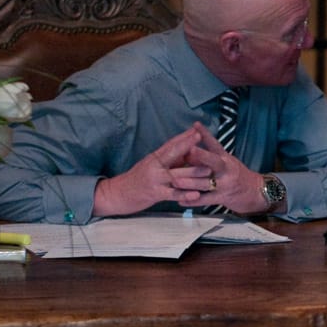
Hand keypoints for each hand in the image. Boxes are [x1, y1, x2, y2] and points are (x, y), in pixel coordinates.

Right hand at [92, 127, 207, 216]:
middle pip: (173, 155)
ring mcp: (155, 180)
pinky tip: (196, 195)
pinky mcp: (154, 194)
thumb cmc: (138, 179)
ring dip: (194, 174)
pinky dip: (185, 194)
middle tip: (205, 144)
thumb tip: (185, 150)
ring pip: (177, 176)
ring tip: (209, 172)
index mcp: (154, 158)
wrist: (117, 194)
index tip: (196, 131)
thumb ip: (168, 160)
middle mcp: (154, 167)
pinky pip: (173, 194)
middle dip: (189, 149)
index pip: (170, 145)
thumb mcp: (152, 165)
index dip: (183, 138)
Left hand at [184, 121, 268, 214]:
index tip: (196, 125)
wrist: (254, 192)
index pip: (215, 144)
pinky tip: (181, 201)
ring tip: (176, 181)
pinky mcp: (222, 198)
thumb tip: (189, 149)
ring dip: (190, 183)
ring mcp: (224, 184)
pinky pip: (206, 200)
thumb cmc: (236, 174)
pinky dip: (193, 201)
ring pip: (206, 183)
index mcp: (225, 158)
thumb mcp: (225, 161)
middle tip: (188, 151)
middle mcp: (226, 170)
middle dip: (202, 156)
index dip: (205, 134)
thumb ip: (208, 157)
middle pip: (214, 162)